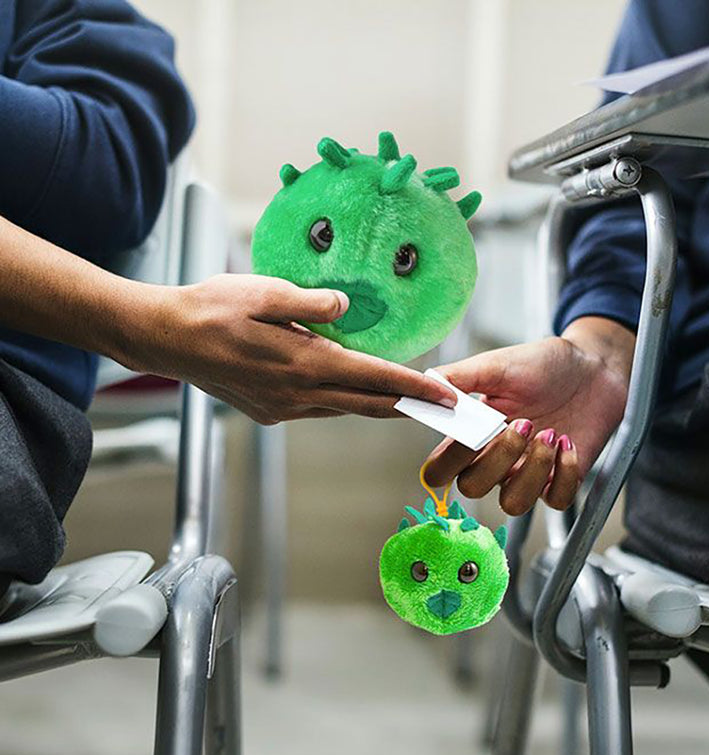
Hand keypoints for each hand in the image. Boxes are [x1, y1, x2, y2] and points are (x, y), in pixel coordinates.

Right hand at [0, 219, 455, 422]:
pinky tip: (357, 393)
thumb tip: (348, 308)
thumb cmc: (210, 308)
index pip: (373, 378)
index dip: (414, 387)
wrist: (164, 338)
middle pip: (368, 404)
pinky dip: (346, 403)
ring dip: (380, 406)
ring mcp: (283, 408)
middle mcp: (298, 394)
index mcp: (302, 363)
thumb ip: (310, 301)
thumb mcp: (262, 291)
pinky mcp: (270, 412)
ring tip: (412, 400)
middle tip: (445, 408)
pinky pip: (320, 410)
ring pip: (345, 410)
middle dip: (410, 406)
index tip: (446, 396)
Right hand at [423, 317, 634, 514]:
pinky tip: (568, 443)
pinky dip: (565, 474)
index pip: (439, 469)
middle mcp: (495, 459)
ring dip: (532, 470)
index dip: (449, 460)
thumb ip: (457, 377)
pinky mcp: (560, 479)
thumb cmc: (544, 364)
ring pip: (512, 503)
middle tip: (523, 423)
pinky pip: (555, 500)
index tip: (474, 429)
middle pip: (472, 489)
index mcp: (472, 434)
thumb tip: (426, 388)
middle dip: (498, 458)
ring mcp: (527, 472)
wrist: (593, 366)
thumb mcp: (496, 364)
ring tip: (550, 433)